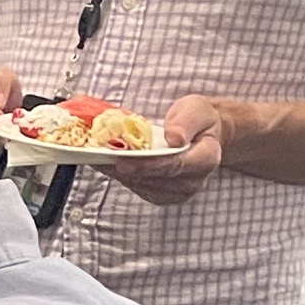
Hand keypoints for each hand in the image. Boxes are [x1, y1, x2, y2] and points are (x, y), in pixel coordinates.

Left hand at [87, 93, 225, 201]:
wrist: (198, 134)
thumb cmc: (196, 119)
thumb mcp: (196, 109)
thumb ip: (187, 121)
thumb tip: (174, 137)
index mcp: (207, 158)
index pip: (175, 165)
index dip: (147, 164)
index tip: (122, 160)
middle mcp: (193, 180)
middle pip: (153, 177)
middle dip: (125, 167)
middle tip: (100, 155)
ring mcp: (177, 192)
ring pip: (141, 184)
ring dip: (117, 172)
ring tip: (98, 156)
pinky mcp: (161, 195)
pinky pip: (136, 187)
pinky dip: (119, 175)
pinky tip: (105, 163)